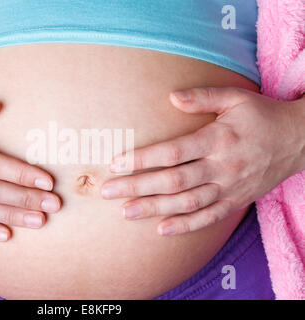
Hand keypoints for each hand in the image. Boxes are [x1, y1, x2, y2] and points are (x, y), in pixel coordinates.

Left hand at [101, 87, 303, 235]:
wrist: (300, 141)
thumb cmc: (262, 116)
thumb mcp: (236, 98)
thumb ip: (203, 96)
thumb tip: (171, 97)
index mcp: (218, 139)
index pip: (173, 152)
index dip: (142, 159)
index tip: (115, 163)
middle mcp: (222, 166)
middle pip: (173, 181)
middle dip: (137, 187)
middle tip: (107, 191)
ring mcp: (229, 188)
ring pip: (186, 203)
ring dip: (154, 209)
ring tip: (125, 213)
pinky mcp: (236, 202)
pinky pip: (209, 218)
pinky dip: (186, 226)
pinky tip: (162, 230)